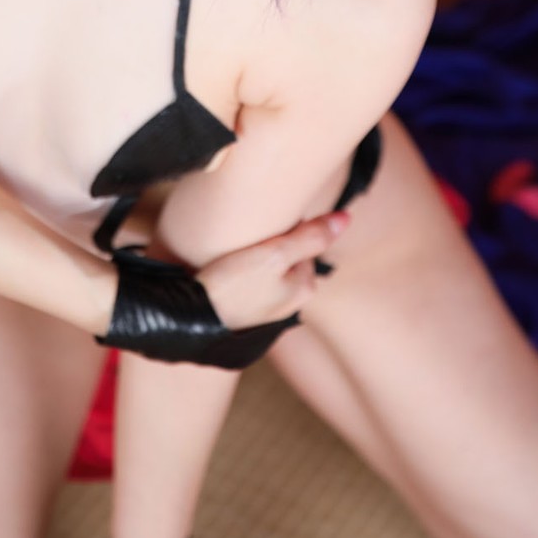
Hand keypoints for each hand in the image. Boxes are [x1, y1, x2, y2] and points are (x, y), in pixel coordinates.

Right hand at [195, 210, 348, 330]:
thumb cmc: (232, 285)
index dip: (287, 224)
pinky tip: (228, 266)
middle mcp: (291, 301)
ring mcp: (268, 307)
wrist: (189, 319)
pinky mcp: (245, 309)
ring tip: (236, 251)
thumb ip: (311, 236)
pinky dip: (244, 268)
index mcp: (304, 287)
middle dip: (274, 240)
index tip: (266, 222)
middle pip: (290, 253)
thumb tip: (347, 218)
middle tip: (248, 236)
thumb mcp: (274, 255)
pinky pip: (252, 279)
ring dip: (258, 254)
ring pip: (270, 266)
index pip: (306, 239)